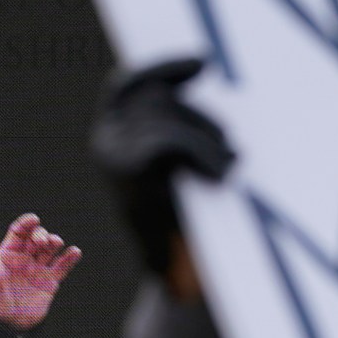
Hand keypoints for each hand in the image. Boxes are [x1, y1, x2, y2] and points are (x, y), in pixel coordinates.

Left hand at [0, 213, 84, 331]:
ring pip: (50, 249)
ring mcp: (39, 268)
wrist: (10, 323)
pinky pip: (62, 266)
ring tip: (57, 243)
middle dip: (41, 235)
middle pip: (36, 238)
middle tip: (44, 242)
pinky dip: (69, 258)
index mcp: (9, 255)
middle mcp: (25, 258)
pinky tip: (75, 252)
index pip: (18, 233)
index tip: (34, 219)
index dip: (26, 224)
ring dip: (55, 242)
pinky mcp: (51, 280)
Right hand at [92, 56, 235, 278]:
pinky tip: (220, 174)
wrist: (177, 274)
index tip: (205, 62)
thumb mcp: (176, 166)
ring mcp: (112, 157)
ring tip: (230, 166)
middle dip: (202, 119)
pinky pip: (170, 143)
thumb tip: (203, 77)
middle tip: (233, 150)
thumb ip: (177, 128)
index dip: (165, 67)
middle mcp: (104, 142)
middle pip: (157, 98)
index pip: (130, 83)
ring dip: (208, 140)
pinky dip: (201, 154)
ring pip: (168, 118)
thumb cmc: (185, 220)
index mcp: (111, 137)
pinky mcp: (128, 176)